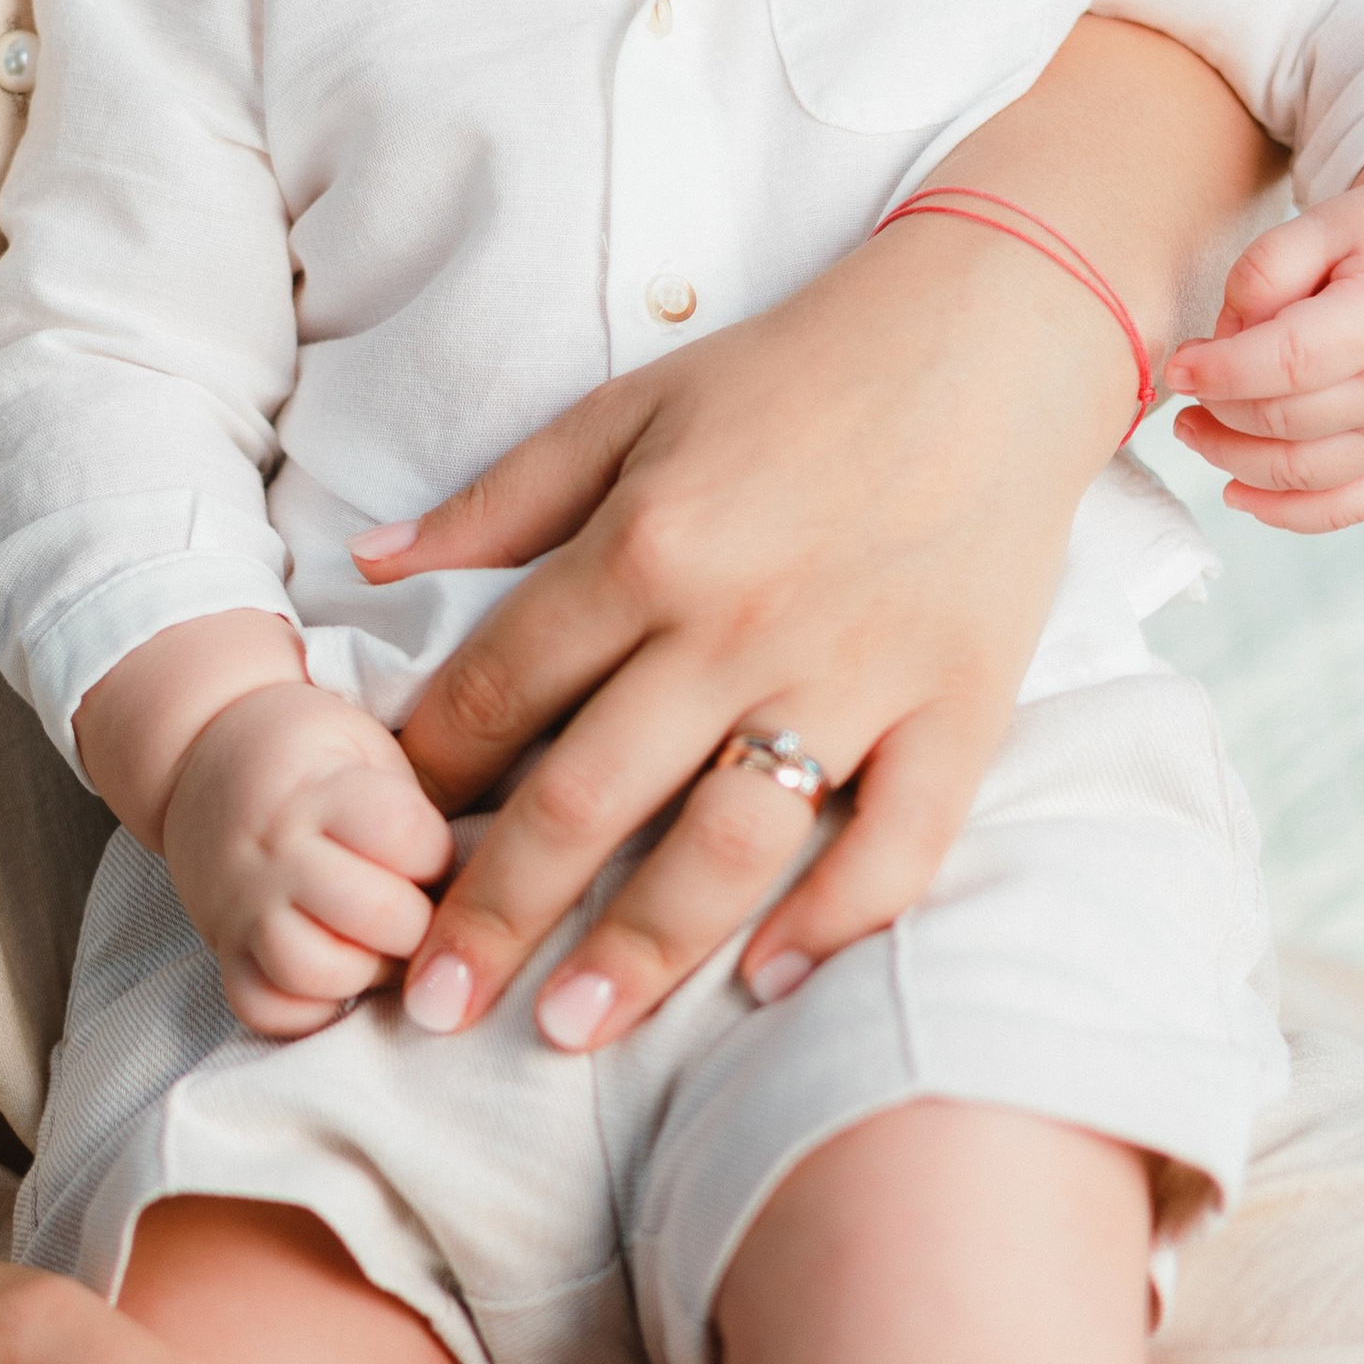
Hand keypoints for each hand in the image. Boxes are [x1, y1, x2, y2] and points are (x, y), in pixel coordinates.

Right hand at [165, 677, 454, 1036]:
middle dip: (422, 926)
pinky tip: (338, 981)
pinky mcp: (224, 954)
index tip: (436, 855)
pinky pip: (266, 1010)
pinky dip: (311, 1012)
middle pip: (376, 915)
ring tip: (383, 949)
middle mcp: (275, 853)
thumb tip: (485, 884)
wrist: (203, 760)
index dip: (439, 855)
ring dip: (370, 973)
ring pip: (315, 970)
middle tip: (425, 915)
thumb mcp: (369, 748)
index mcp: (318, 791)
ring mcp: (242, 908)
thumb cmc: (315, 760)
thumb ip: (418, 807)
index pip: (405, 837)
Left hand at [360, 13, 1274, 1045]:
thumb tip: (367, 565)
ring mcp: (854, 674)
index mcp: (643, 544)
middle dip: (498, 911)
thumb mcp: (629, 407)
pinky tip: (770, 982)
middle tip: (435, 1005)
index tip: (380, 852)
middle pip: (589, 797)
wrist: (995, 331)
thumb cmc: (798, 371)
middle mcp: (736, 621)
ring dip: (642, 949)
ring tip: (569, 1031)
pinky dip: (839, 918)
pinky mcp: (960, 705)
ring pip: (728, 843)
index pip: (501, 691)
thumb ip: (498, 499)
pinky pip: (899, 840)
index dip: (428, 780)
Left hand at [1167, 141, 1363, 532]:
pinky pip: (1342, 510)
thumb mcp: (1327, 223)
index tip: (1179, 366)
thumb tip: (1221, 343)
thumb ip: (1264, 271)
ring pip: (1299, 475)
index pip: (1287, 363)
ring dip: (1230, 459)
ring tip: (1196, 428)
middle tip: (1189, 385)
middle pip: (1282, 421)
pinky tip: (1237, 489)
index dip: (1220, 372)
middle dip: (1217, 410)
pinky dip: (1282, 512)